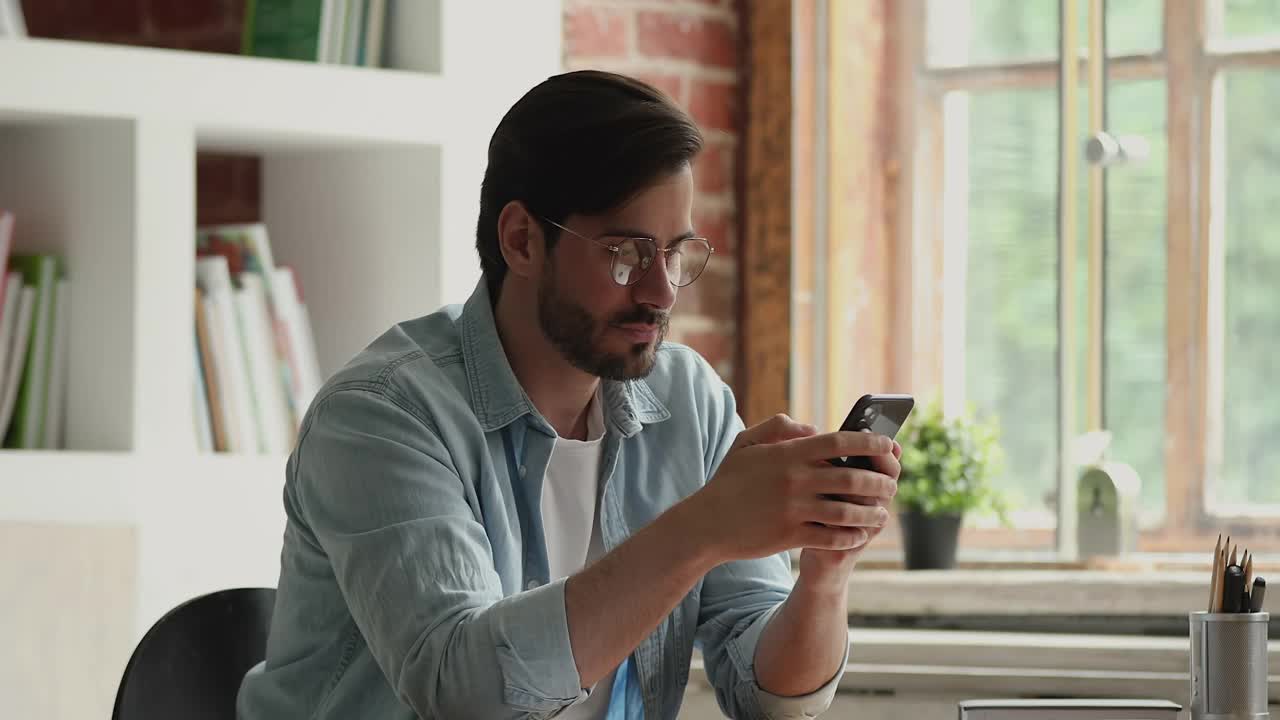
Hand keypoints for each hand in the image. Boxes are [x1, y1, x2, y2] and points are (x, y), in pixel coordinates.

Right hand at [684, 414, 898, 564]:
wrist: (705, 524)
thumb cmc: (727, 482)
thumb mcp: (745, 444)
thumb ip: (778, 428)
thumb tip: (813, 428)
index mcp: (787, 454)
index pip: (839, 441)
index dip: (868, 441)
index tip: (887, 443)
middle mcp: (794, 479)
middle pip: (851, 476)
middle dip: (879, 481)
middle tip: (892, 484)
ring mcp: (793, 509)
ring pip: (846, 510)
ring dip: (870, 512)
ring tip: (882, 513)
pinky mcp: (790, 536)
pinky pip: (831, 537)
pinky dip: (850, 536)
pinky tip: (859, 535)